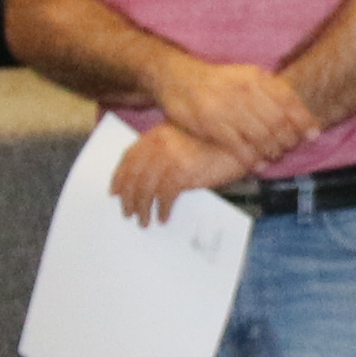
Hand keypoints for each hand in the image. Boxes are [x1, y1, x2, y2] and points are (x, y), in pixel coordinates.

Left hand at [110, 121, 249, 223]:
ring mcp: (171, 158)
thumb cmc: (216, 142)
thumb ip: (166, 151)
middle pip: (134, 175)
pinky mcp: (184, 171)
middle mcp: (160, 145)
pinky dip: (161, 209)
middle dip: (128, 197)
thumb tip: (151, 175)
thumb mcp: (185, 139)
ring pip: (146, 187)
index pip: (129, 157)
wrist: (240, 140)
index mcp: (157, 135)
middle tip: (127, 212)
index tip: (115, 191)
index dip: (120, 176)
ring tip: (143, 221)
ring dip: (142, 207)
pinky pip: (165, 195)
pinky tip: (163, 217)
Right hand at [148, 52, 314, 172]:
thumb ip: (269, 90)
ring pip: (262, 137)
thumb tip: (297, 110)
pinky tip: (259, 166)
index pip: (289, 101)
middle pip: (279, 123)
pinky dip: (253, 160)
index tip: (313, 135)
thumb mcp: (245, 76)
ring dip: (273, 152)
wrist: (179, 79)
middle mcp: (245, 92)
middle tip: (290, 149)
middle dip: (289, 140)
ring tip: (275, 157)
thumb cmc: (218, 82)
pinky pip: (240, 148)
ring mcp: (228, 110)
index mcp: (256, 79)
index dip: (304, 120)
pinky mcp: (213, 126)